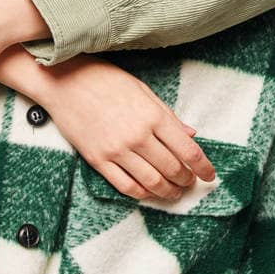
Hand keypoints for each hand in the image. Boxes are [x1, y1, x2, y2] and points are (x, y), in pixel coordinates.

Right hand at [34, 55, 216, 199]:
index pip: (188, 150)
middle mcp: (138, 135)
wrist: (64, 82)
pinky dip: (142, 194)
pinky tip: (149, 192)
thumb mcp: (143, 90)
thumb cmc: (105, 80)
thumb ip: (168, 116)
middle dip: (186, 180)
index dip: (203, 167)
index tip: (210, 175)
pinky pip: (125, 185)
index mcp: (153, 115)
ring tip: (174, 192)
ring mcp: (117, 150)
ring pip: (152, 181)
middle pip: (172, 169)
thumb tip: (191, 134)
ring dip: (168, 191)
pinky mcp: (98, 160)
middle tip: (190, 183)